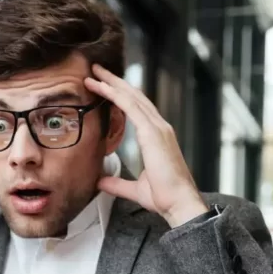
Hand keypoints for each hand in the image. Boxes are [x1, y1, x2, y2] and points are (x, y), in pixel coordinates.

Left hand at [85, 65, 207, 227]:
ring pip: (132, 97)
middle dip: (115, 82)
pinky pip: (132, 107)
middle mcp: (159, 128)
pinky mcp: (153, 133)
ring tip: (93, 73)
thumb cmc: (164, 197)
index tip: (103, 86)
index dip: (120, 95)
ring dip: (112, 83)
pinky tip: (103, 87)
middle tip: (95, 70)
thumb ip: (118, 184)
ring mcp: (158, 128)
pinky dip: (116, 95)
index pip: (136, 109)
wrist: (179, 203)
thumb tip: (101, 182)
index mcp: (157, 137)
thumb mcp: (135, 189)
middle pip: (134, 96)